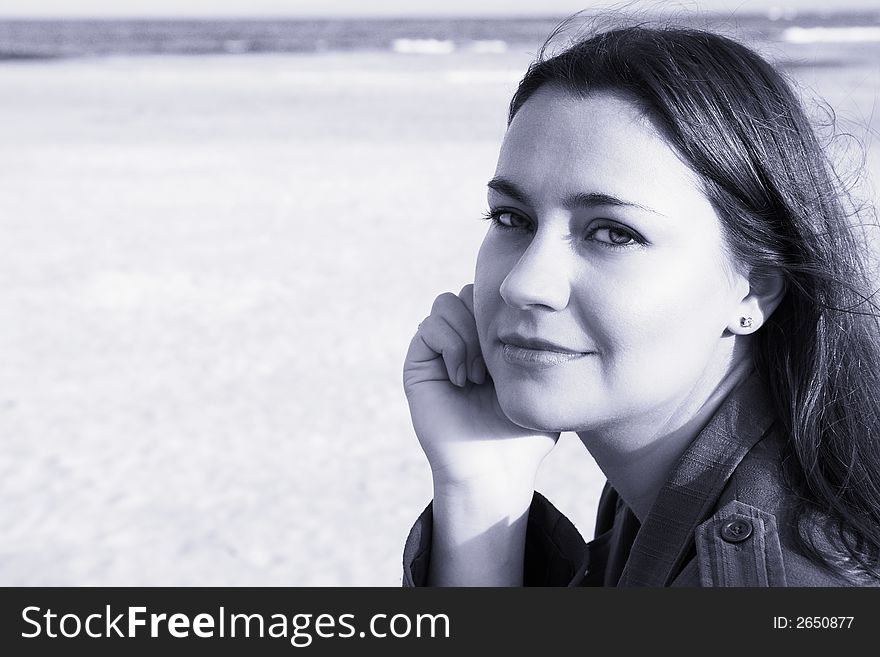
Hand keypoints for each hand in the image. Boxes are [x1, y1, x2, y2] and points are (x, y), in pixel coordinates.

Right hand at [403, 284, 558, 488]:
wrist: (495, 469)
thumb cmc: (522, 433)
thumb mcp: (542, 382)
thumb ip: (544, 345)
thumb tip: (547, 308)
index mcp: (490, 341)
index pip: (492, 295)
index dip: (505, 312)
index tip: (520, 349)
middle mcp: (461, 341)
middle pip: (469, 292)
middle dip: (487, 320)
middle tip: (498, 364)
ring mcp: (438, 352)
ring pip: (446, 303)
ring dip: (468, 334)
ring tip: (480, 375)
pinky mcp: (418, 365)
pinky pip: (429, 326)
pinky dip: (451, 346)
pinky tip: (464, 379)